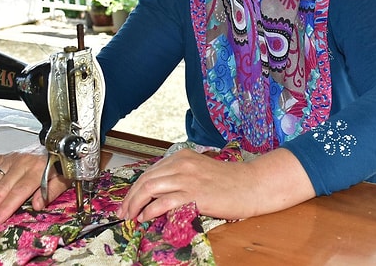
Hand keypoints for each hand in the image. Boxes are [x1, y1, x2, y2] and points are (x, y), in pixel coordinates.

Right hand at [0, 145, 68, 222]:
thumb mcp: (64, 179)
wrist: (57, 149)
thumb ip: (52, 191)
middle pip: (3, 186)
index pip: (19, 190)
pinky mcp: (3, 157)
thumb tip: (38, 205)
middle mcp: (21, 163)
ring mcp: (10, 159)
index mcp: (38, 169)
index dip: (7, 205)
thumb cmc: (58, 166)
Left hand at [116, 147, 314, 221]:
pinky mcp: (194, 194)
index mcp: (182, 157)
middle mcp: (182, 164)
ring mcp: (188, 178)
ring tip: (131, 217)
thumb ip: (179, 177)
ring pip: (150, 189)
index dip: (134, 188)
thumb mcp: (199, 171)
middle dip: (130, 197)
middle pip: (145, 180)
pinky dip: (151, 210)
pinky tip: (146, 217)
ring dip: (136, 205)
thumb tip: (156, 194)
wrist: (252, 185)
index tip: (128, 201)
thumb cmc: (229, 181)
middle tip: (124, 212)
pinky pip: (164, 202)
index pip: (149, 172)